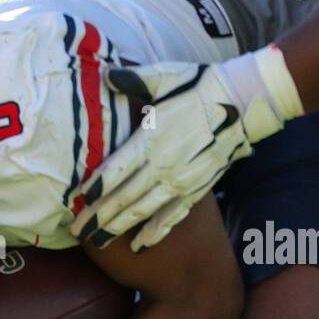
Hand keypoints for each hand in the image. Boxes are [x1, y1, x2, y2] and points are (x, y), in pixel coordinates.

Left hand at [70, 47, 301, 250]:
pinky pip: (172, 216)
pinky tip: (140, 244)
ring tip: (97, 241)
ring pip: (143, 211)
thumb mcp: (164, 77)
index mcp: (150, 140)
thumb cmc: (198, 86)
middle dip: (97, 217)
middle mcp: (162, 166)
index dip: (94, 187)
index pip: (114, 170)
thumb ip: (132, 80)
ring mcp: (180, 181)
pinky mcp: (196, 190)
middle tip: (75, 231)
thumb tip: (105, 74)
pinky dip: (155, 232)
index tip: (76, 200)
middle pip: (122, 198)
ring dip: (118, 228)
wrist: (243, 102)